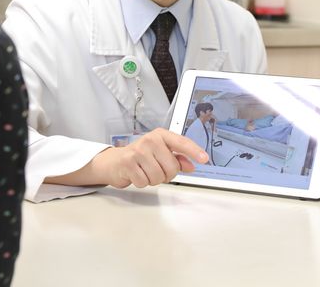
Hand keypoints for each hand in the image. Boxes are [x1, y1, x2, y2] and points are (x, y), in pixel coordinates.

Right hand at [86, 128, 207, 188]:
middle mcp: (150, 140)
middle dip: (167, 174)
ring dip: (154, 180)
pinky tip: (137, 174)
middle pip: (171, 166)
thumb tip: (191, 165)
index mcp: (160, 135)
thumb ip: (177, 159)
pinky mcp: (128, 163)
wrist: (115, 161)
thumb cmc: (140, 157)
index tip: (204, 159)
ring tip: (146, 171)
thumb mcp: (160, 154)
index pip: (181, 142)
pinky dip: (142, 183)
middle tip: (157, 170)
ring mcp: (138, 151)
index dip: (194, 151)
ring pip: (159, 176)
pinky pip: (145, 182)